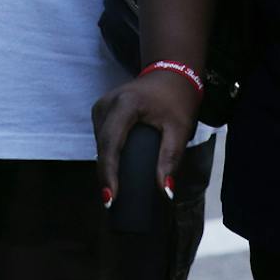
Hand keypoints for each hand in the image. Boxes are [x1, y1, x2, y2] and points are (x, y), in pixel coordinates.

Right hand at [91, 69, 200, 204]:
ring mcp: (101, 106)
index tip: (110, 198)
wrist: (170, 74)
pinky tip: (115, 174)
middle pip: (102, 146)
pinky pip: (102, 139)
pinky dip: (108, 156)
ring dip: (106, 166)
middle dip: (106, 175)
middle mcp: (108, 103)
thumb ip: (171, 158)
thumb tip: (165, 192)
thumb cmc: (177, 100)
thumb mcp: (180, 129)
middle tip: (112, 204)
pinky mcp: (102, 111)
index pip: (112, 142)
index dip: (109, 172)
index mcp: (126, 103)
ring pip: (99, 144)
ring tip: (114, 193)